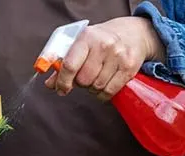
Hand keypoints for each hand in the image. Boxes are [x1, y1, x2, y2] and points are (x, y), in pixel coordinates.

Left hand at [44, 16, 164, 100]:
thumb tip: (51, 84)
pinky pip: (110, 91)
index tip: (61, 88)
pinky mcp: (129, 68)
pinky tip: (104, 85)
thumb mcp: (82, 44)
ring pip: (97, 87)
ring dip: (93, 88)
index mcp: (86, 38)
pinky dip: (103, 94)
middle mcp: (103, 45)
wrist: (133, 33)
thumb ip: (65, 64)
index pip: (70, 65)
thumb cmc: (102, 40)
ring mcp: (118, 56)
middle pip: (83, 80)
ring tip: (96, 77)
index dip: (63, 81)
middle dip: (80, 83)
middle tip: (84, 77)